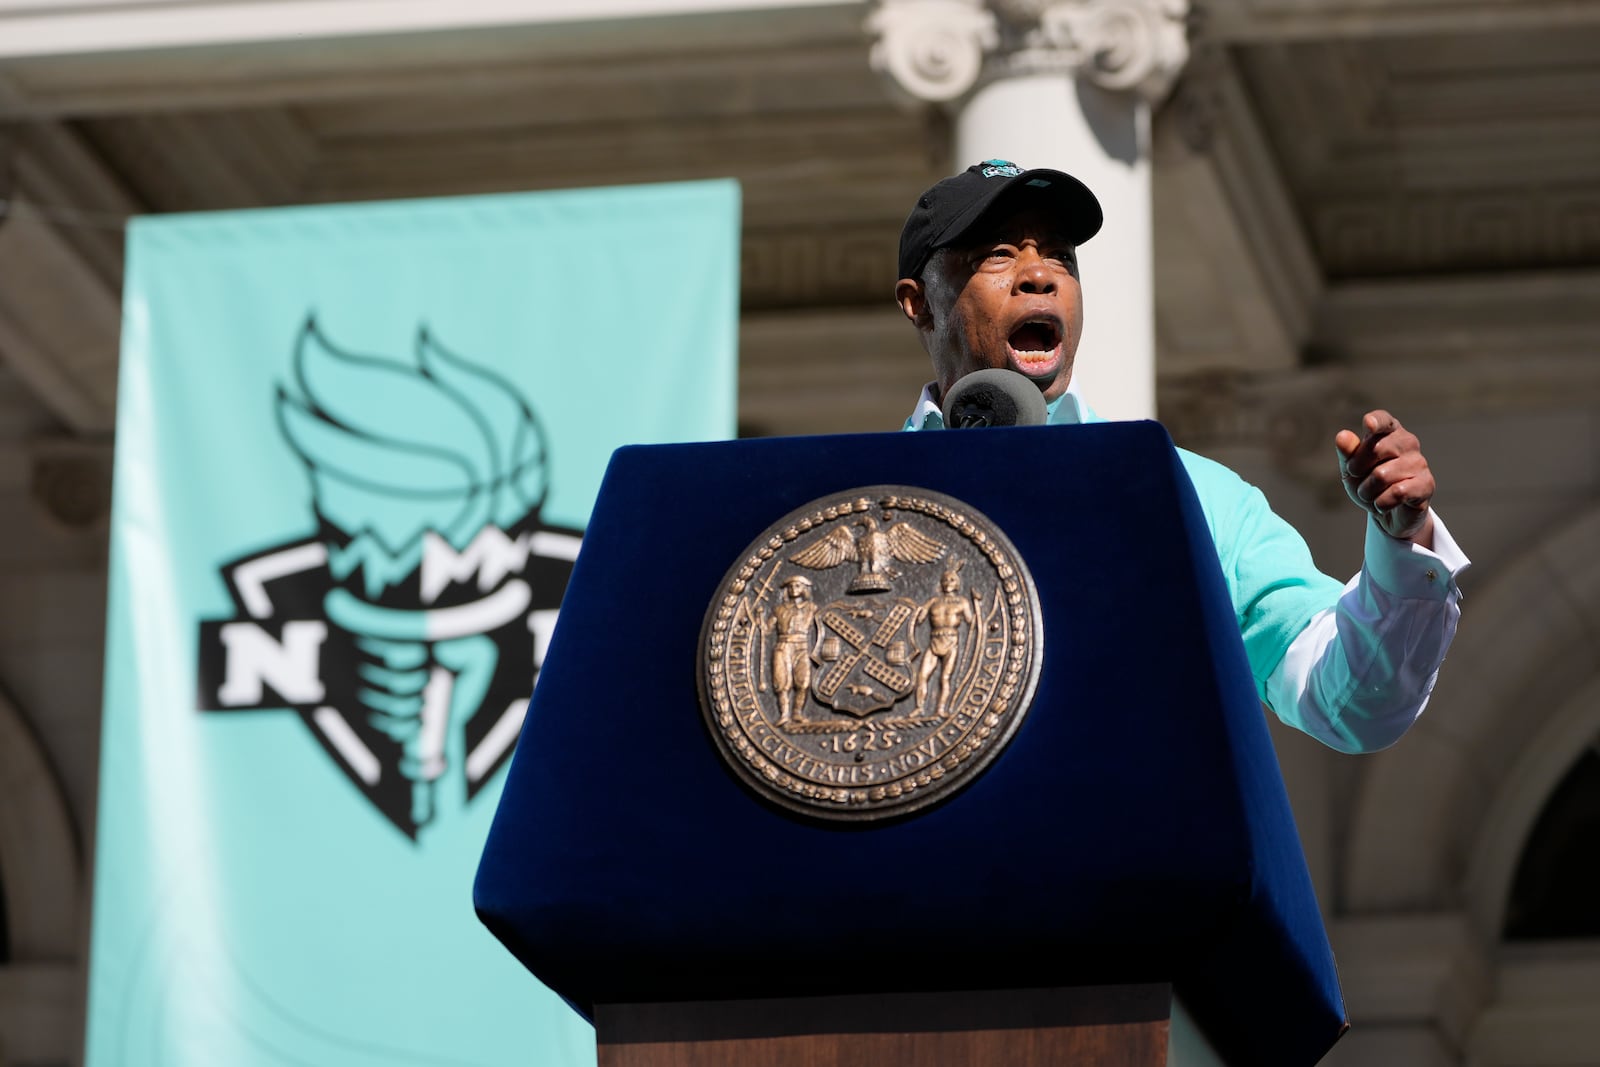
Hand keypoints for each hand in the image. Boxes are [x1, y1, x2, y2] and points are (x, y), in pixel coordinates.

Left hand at [1335, 410, 1434, 546]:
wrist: (1386, 513)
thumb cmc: (1368, 483)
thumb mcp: (1352, 469)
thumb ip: (1347, 452)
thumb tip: (1342, 436)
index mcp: (1388, 432)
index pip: (1383, 420)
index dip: (1376, 422)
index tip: (1368, 424)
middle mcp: (1407, 442)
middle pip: (1376, 449)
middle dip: (1357, 470)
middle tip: (1359, 479)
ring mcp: (1419, 462)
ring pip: (1382, 475)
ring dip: (1367, 491)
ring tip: (1372, 494)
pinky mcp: (1426, 484)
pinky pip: (1397, 492)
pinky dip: (1382, 503)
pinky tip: (1384, 503)